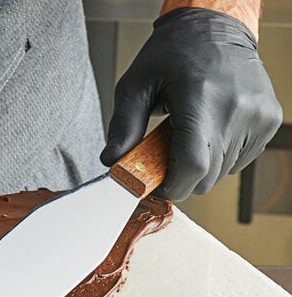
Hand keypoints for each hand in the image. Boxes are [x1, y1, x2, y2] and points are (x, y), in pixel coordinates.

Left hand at [100, 8, 282, 200]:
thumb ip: (123, 126)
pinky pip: (239, 162)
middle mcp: (236, 108)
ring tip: (190, 133)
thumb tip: (112, 161)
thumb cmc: (172, 54)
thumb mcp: (135, 85)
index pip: (192, 167)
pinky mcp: (269, 121)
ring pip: (222, 173)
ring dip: (201, 165)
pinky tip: (211, 130)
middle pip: (205, 178)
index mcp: (200, 98)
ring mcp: (258, 115)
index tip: (157, 184)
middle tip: (168, 151)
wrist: (215, 27)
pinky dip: (220, 156)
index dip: (172, 186)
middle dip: (181, 175)